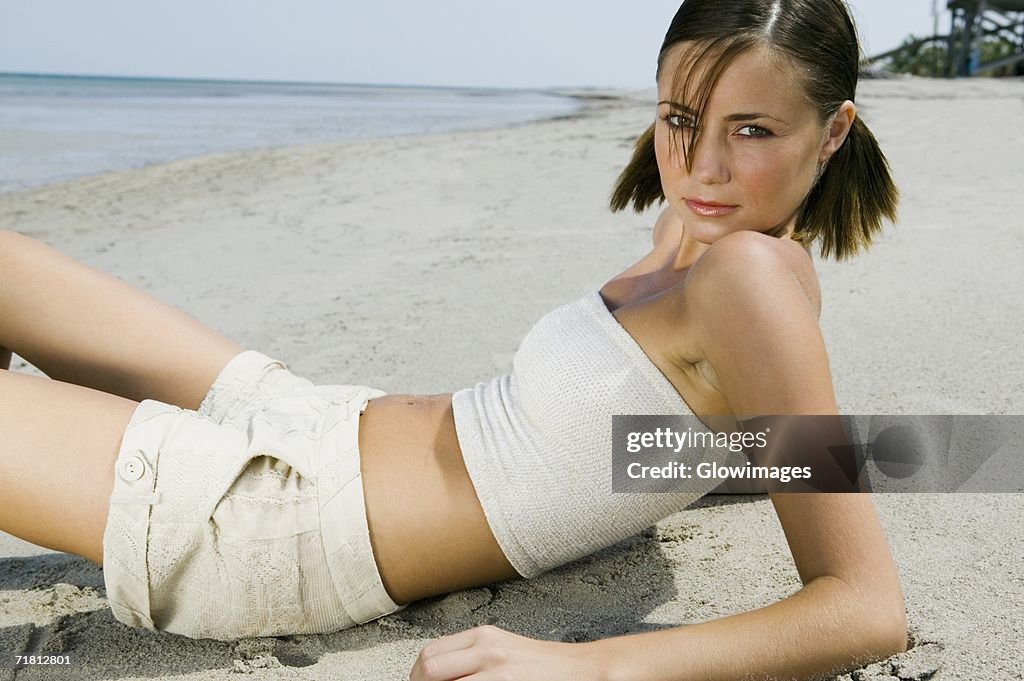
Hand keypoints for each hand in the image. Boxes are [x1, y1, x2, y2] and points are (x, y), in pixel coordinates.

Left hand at [409, 624, 604, 680]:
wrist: (583, 670)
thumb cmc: (545, 666)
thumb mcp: (504, 652)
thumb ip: (473, 659)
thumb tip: (440, 676)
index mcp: (483, 636)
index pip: (430, 653)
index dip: (417, 677)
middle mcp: (486, 648)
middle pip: (429, 669)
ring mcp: (496, 671)